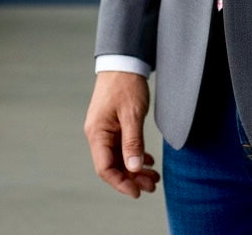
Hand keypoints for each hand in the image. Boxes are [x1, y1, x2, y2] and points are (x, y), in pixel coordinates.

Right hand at [83, 71, 160, 197]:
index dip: (121, 183)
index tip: (138, 191)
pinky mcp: (113, 124)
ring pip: (119, 157)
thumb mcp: (132, 114)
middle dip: (132, 178)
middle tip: (152, 185)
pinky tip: (148, 160)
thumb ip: (132, 142)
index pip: (105, 168)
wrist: (123, 61)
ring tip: (154, 176)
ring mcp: (105, 130)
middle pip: (113, 165)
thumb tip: (133, 168)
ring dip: (135, 168)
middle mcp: (98, 134)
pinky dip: (135, 155)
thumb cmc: (126, 84)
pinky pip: (122, 147)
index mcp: (97, 133)